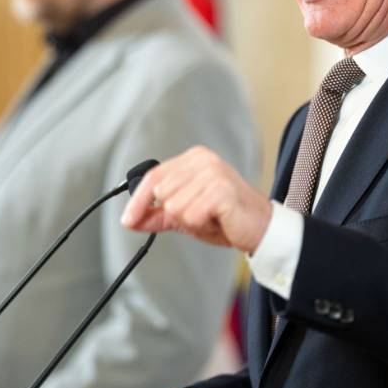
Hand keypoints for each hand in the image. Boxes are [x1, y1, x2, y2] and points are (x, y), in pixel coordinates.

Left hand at [121, 146, 271, 253]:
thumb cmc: (225, 218)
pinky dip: (201, 225)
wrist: (260, 228)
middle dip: (177, 214)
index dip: (138, 200)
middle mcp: (203, 160)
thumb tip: (129, 220)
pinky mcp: (221, 190)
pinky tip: (219, 220)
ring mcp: (213, 172)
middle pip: (162, 194)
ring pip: (175, 207)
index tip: (127, 220)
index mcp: (193, 159)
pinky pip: (190, 216)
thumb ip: (157, 215)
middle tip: (203, 214)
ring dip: (191, 221)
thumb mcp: (184, 215)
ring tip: (212, 217)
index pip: (154, 177)